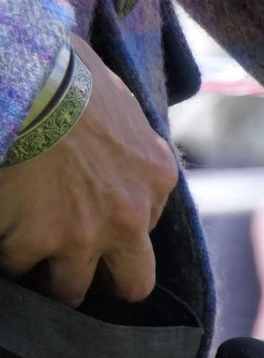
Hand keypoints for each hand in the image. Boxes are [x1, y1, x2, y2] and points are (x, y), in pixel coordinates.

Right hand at [0, 35, 177, 305]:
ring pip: (69, 290)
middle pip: (130, 284)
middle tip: (77, 269)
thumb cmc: (62, 67)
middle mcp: (128, 217)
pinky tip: (3, 230)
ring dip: (48, 276)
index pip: (148, 229)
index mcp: (155, 177)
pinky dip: (6, 252)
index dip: (117, 231)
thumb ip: (124, 137)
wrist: (22, 70)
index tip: (94, 222)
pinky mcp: (35, 240)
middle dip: (104, 283)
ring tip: (29, 255)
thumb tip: (110, 142)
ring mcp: (82, 234)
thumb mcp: (115, 98)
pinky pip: (16, 265)